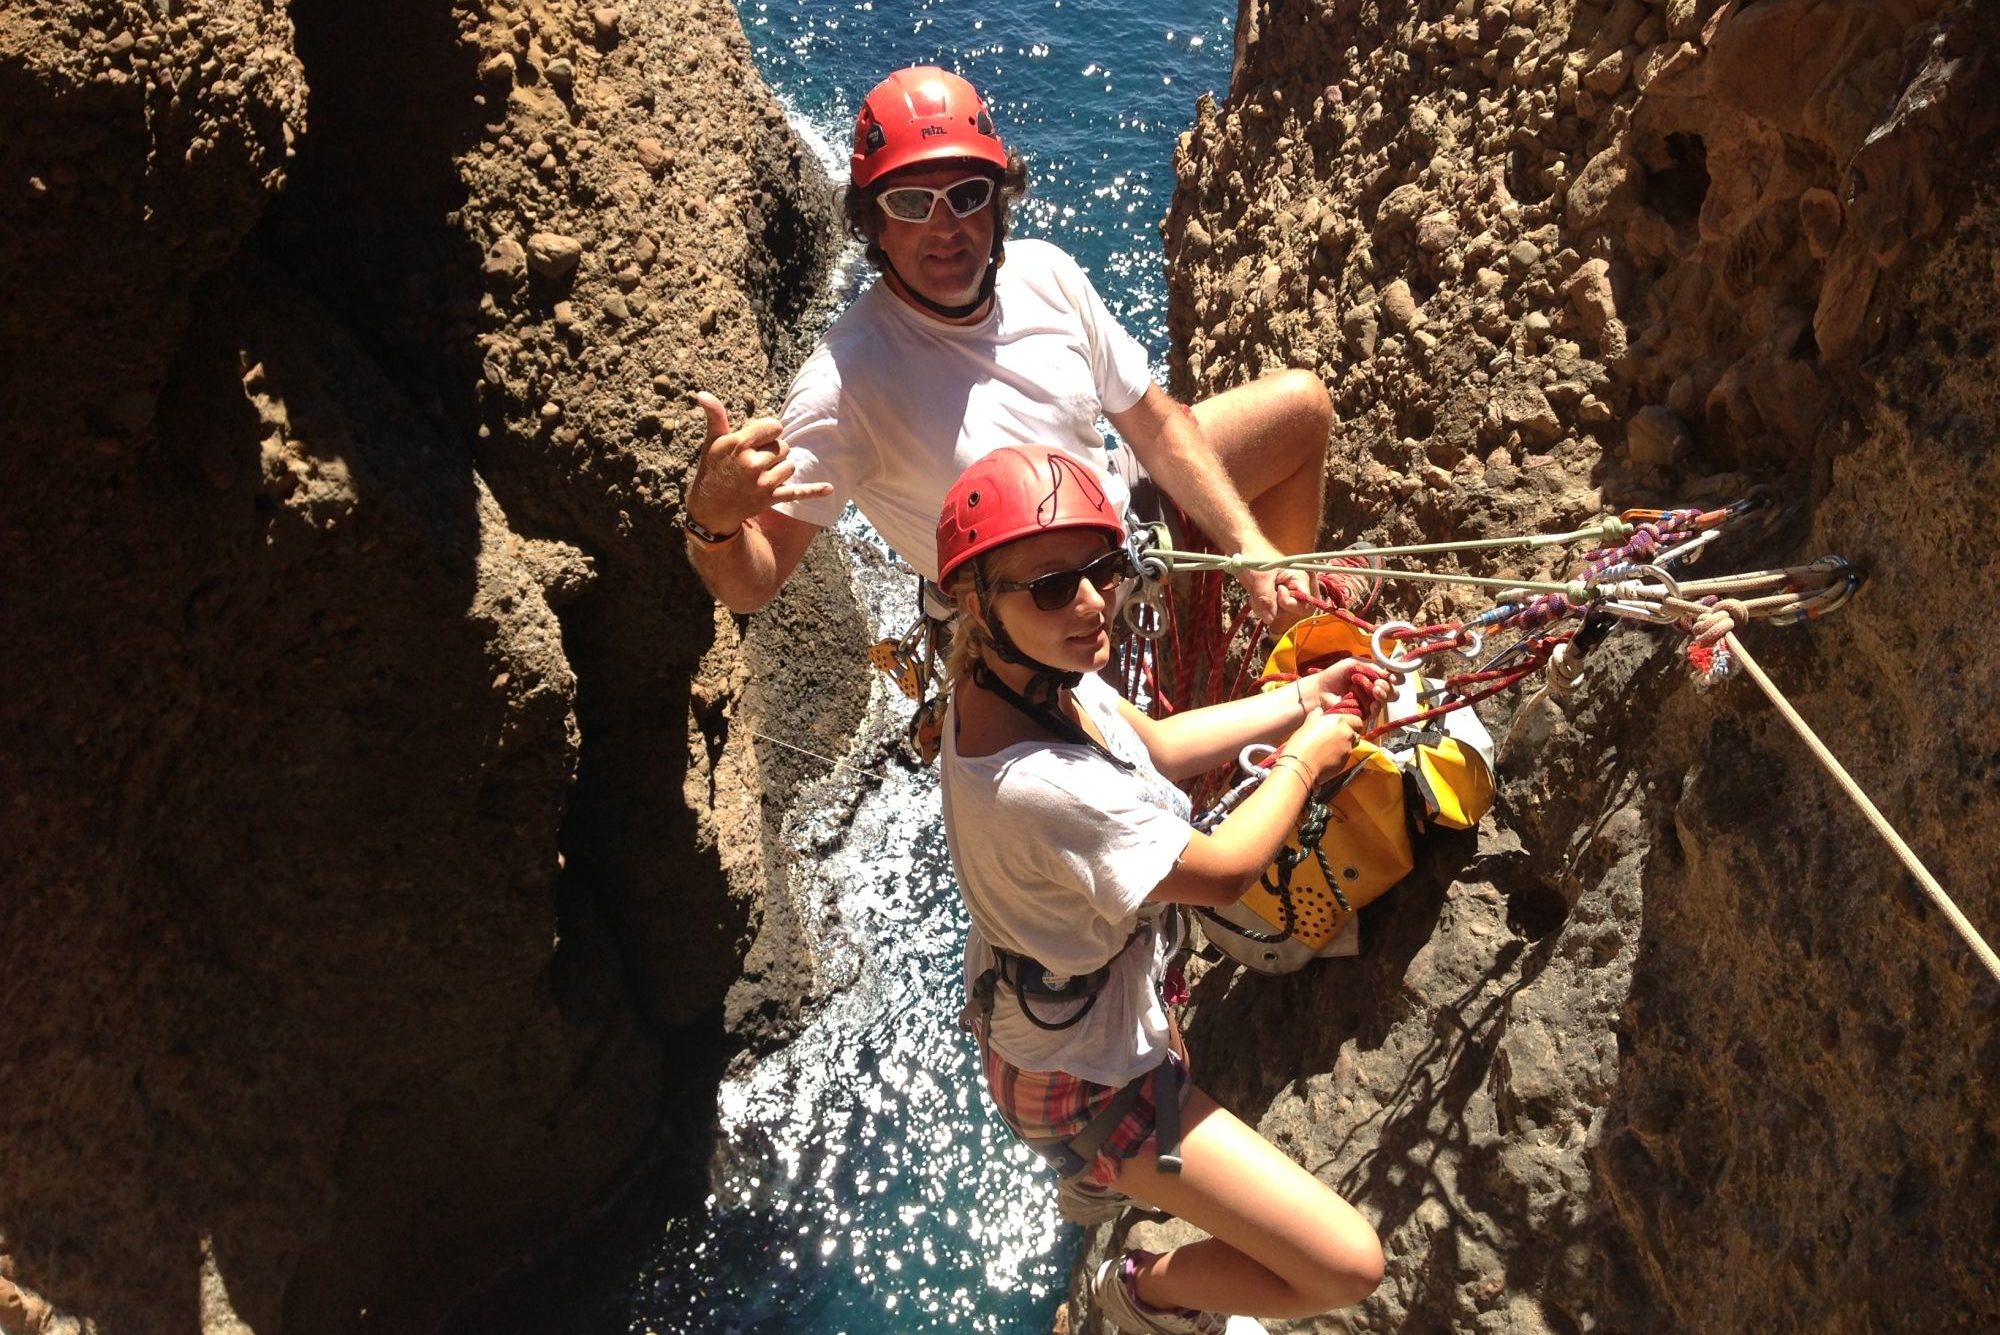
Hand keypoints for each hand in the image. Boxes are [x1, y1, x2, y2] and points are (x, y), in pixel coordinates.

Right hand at [688, 392, 832, 533]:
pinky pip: (797, 492)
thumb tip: (702, 393)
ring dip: (780, 468)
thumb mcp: (713, 442)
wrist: (710, 509)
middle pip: (783, 446)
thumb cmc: (712, 470)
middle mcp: (753, 464)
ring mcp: (763, 483)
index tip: (758, 439)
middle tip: (754, 461)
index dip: (769, 432)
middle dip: (773, 451)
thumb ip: (715, 416)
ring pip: (790, 465)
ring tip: (761, 474)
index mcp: (740, 445)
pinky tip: (830, 488)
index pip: (775, 427)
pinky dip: (814, 491)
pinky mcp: (770, 499)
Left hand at [1232, 543, 1312, 626]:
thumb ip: (1266, 598)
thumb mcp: (1260, 577)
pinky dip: (1259, 607)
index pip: (1305, 602)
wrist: (1241, 547)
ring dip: (1264, 607)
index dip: (1291, 603)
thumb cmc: (1255, 555)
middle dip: (1274, 607)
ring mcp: (1281, 593)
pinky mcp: (1271, 597)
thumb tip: (1270, 619)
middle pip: (1291, 610)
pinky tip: (1253, 596)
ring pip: (1278, 613)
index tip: (1278, 591)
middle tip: (1262, 593)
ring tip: (1256, 592)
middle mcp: (1293, 588)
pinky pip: (1268, 611)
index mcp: (1298, 578)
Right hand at [1281, 708, 1361, 780]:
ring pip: (1352, 746)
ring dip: (1345, 745)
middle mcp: (1347, 734)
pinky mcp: (1345, 762)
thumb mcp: (1308, 723)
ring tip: (1331, 747)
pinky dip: (1340, 756)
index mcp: (1339, 721)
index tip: (1344, 725)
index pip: (1357, 720)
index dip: (1352, 723)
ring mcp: (1348, 749)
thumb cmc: (1302, 741)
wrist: (1301, 763)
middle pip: (1357, 733)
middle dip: (1350, 734)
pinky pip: (1346, 757)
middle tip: (1338, 736)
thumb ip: (1317, 715)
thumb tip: (1319, 711)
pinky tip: (1327, 757)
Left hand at [1300, 659, 1397, 717]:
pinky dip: (1375, 705)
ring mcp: (1368, 701)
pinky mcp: (1363, 713)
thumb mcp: (1353, 664)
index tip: (1392, 678)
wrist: (1319, 690)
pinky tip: (1371, 703)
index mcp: (1372, 676)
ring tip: (1375, 690)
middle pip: (1393, 691)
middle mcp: (1372, 689)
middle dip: (1389, 687)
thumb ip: (1373, 667)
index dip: (1396, 678)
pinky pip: (1376, 710)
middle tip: (1378, 685)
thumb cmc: (1333, 675)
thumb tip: (1390, 675)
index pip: (1392, 678)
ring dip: (1383, 694)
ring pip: (1386, 700)